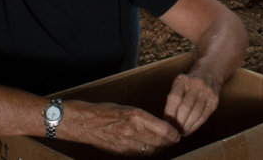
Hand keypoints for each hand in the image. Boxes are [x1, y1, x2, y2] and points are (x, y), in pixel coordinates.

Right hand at [64, 100, 179, 155]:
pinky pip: (140, 155)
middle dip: (170, 142)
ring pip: (152, 150)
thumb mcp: (128, 108)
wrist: (85, 122)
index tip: (177, 133)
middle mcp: (133, 130)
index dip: (174, 134)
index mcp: (136, 116)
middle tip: (174, 140)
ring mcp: (126, 143)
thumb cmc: (105, 111)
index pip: (164, 129)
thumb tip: (160, 125)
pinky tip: (150, 149)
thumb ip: (144, 118)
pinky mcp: (121, 151)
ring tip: (165, 145)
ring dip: (160, 149)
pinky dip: (148, 153)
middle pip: (160, 142)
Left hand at [163, 69, 221, 135]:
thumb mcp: (178, 84)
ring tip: (180, 133)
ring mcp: (207, 93)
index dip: (169, 113)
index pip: (174, 98)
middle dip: (178, 123)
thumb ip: (172, 99)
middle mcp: (197, 85)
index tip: (166, 123)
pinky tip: (189, 130)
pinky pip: (204, 117)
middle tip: (173, 131)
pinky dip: (195, 126)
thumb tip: (166, 121)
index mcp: (184, 80)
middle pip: (185, 108)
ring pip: (196, 114)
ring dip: (187, 127)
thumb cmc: (189, 83)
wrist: (210, 74)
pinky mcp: (214, 101)